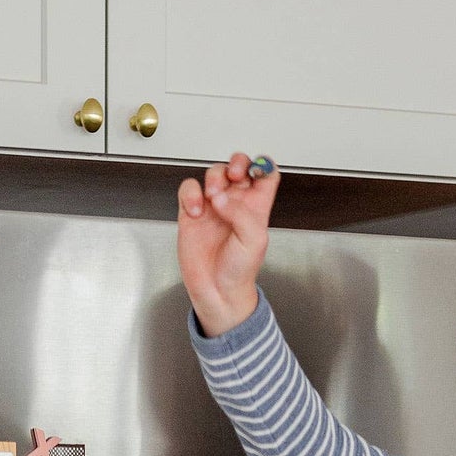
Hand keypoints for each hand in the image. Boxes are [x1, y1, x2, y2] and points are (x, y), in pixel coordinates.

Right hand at [177, 151, 279, 336]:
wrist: (218, 292)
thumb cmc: (240, 271)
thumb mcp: (254, 241)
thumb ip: (241, 214)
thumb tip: (221, 197)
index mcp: (257, 207)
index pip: (266, 174)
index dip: (263, 166)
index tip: (256, 172)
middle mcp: (236, 204)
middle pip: (239, 166)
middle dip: (236, 163)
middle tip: (234, 176)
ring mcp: (213, 206)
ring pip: (214, 173)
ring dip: (213, 178)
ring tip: (213, 197)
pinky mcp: (192, 213)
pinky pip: (189, 189)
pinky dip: (191, 194)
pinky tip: (196, 210)